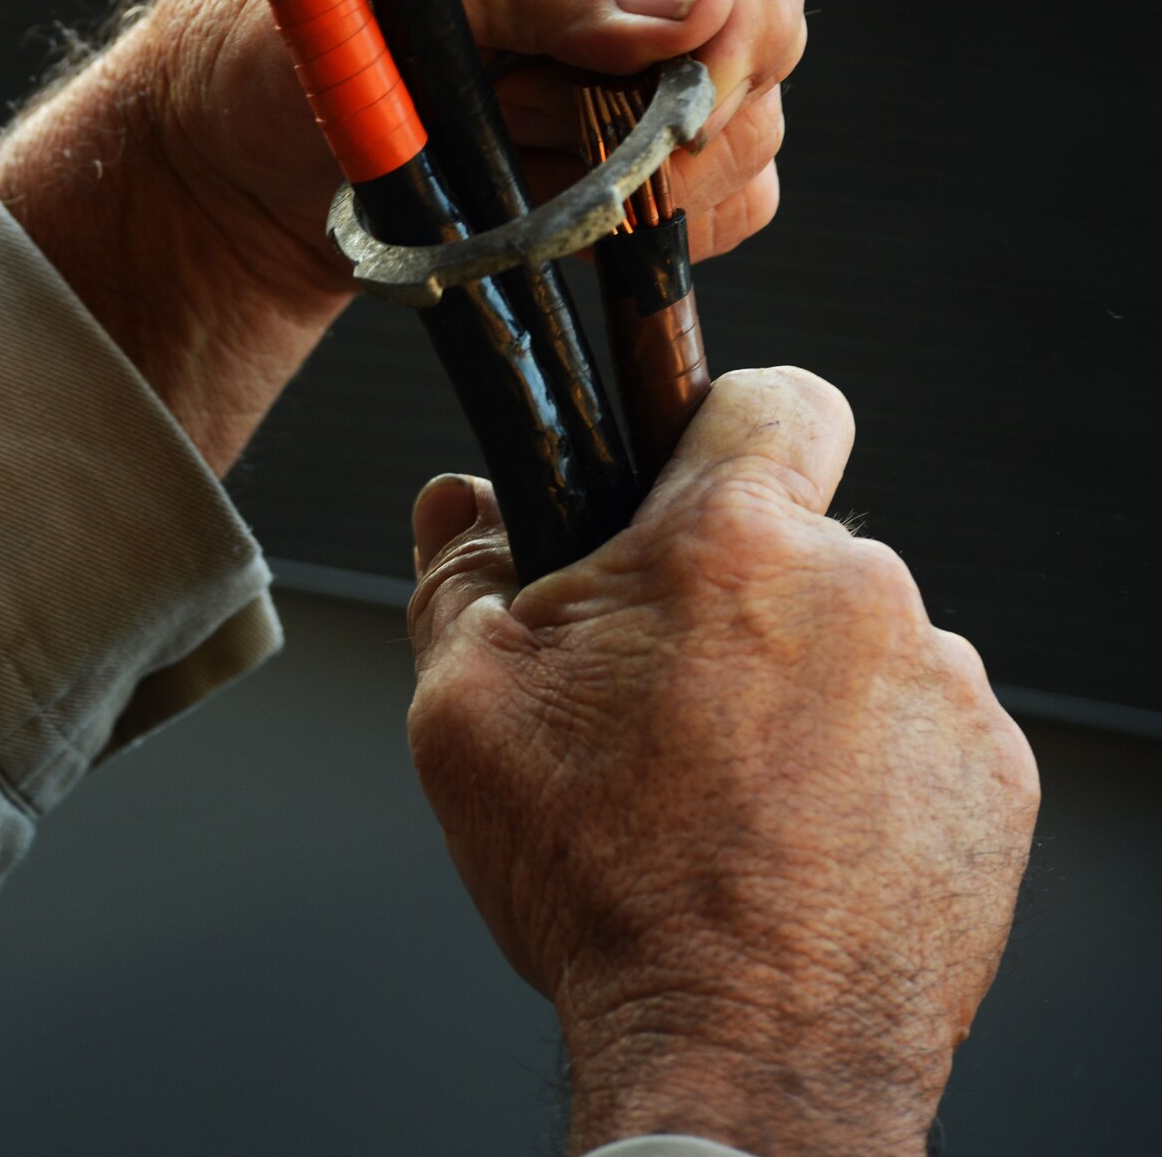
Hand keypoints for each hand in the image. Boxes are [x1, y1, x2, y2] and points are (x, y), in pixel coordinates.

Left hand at [0, 0, 803, 470]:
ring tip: (501, 149)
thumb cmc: (275, 33)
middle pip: (765, 15)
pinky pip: (729, 197)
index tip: (689, 97)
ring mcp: (645, 40)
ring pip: (753, 120)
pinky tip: (543, 199)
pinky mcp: (646, 136)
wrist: (235, 158)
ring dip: (640, 173)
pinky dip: (650, 224)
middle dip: (680, 109)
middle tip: (541, 135)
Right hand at [408, 368, 1039, 1156]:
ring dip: (812, 683)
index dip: (730, 425)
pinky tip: (808, 833)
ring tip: (741, 788)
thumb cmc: (601, 884)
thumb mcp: (468, 711)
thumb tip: (458, 500)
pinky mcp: (993, 776)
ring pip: (865, 637)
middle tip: (675, 695)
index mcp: (730, 543)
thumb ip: (461, 574)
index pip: (774, 399)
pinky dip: (876, 762)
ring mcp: (941, 684)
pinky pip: (926, 726)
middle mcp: (857, 588)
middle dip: (744, 593)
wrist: (737, 1055)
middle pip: (803, 541)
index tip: (702, 477)